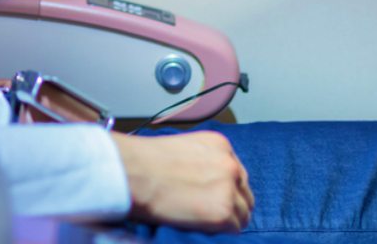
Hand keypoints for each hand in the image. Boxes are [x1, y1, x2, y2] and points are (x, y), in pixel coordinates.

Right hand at [110, 130, 254, 231]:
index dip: (226, 187)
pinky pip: (234, 228)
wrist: (132, 172)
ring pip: (243, 213)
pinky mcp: (223, 212)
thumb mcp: (183, 148)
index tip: (213, 195)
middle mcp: (229, 164)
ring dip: (227, 219)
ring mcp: (228, 188)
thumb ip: (203, 161)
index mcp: (220, 144)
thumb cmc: (145, 161)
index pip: (237, 173)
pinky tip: (200, 224)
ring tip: (203, 219)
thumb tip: (207, 182)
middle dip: (230, 203)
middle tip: (209, 210)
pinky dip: (220, 231)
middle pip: (244, 193)